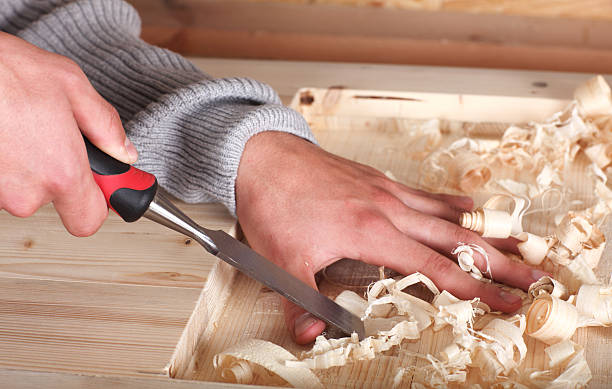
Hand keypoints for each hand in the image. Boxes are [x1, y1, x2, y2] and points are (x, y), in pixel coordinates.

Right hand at [0, 33, 136, 235]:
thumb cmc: (3, 69)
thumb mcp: (70, 84)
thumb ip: (105, 124)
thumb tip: (124, 151)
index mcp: (61, 172)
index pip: (88, 221)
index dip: (97, 203)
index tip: (100, 184)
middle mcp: (26, 191)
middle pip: (54, 197)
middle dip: (56, 170)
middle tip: (48, 134)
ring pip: (23, 187)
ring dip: (27, 163)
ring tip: (20, 125)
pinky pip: (2, 178)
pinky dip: (5, 159)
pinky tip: (5, 132)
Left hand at [235, 132, 548, 343]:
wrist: (262, 155)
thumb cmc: (273, 201)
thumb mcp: (282, 259)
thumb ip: (303, 300)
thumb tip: (311, 334)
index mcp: (371, 232)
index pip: (434, 267)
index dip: (472, 288)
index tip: (504, 301)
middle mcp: (387, 209)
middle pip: (454, 238)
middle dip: (496, 261)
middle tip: (530, 275)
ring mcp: (384, 191)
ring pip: (444, 215)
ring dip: (482, 231)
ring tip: (516, 242)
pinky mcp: (375, 180)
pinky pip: (422, 193)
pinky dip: (447, 203)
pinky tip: (465, 207)